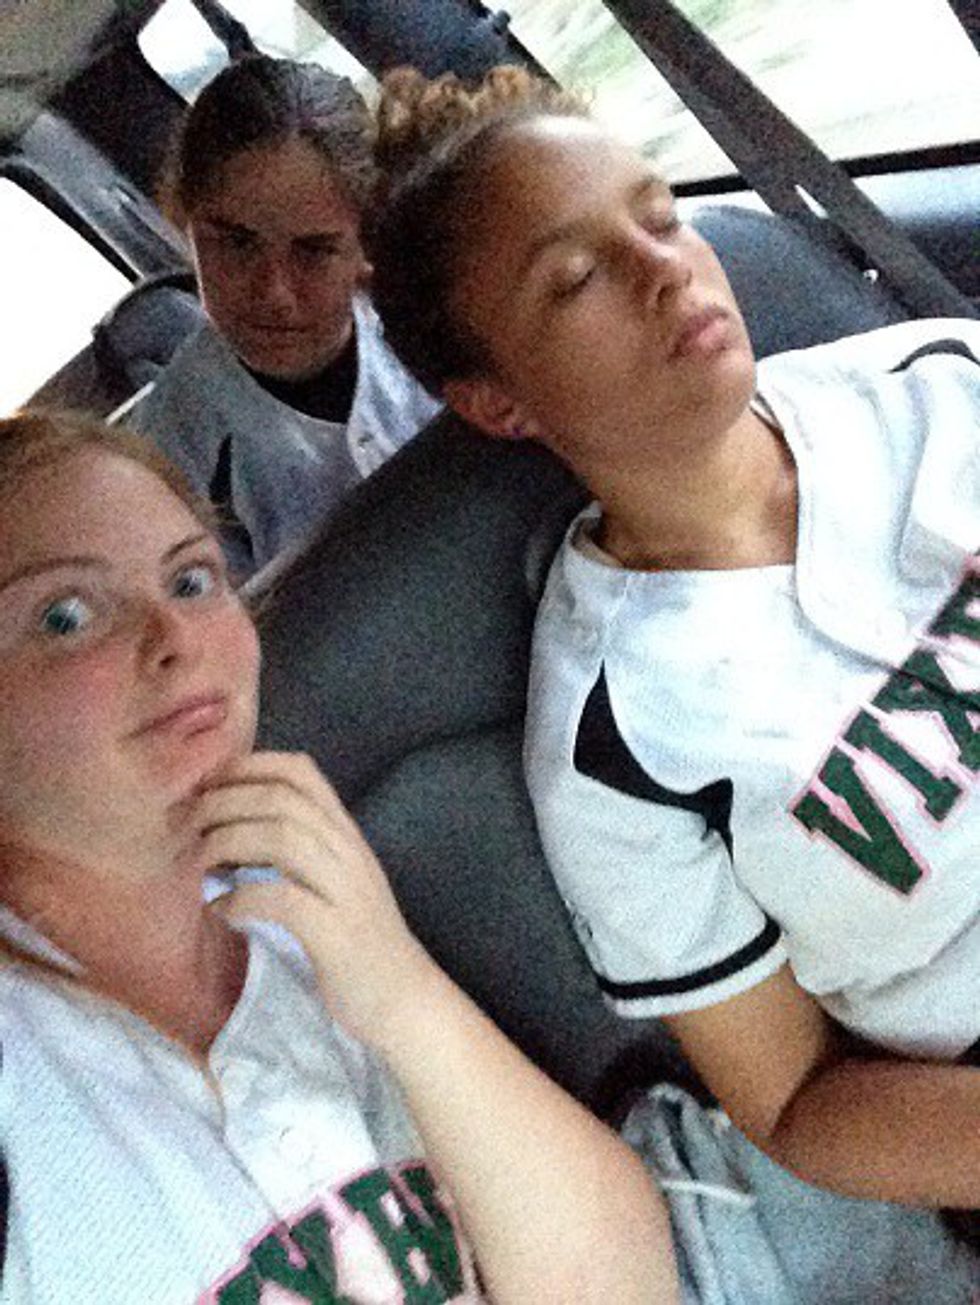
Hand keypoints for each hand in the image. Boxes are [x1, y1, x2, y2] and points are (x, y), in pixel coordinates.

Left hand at [194, 751, 433, 1045]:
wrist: (406, 1000)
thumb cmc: (359, 944)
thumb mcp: (334, 883)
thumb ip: (299, 852)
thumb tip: (231, 832)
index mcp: (346, 836)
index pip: (301, 772)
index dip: (249, 765)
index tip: (208, 783)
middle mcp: (349, 853)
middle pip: (282, 799)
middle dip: (226, 801)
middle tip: (188, 822)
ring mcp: (345, 891)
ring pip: (284, 838)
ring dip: (229, 841)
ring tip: (199, 862)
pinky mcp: (337, 934)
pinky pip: (283, 900)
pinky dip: (242, 898)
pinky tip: (220, 909)